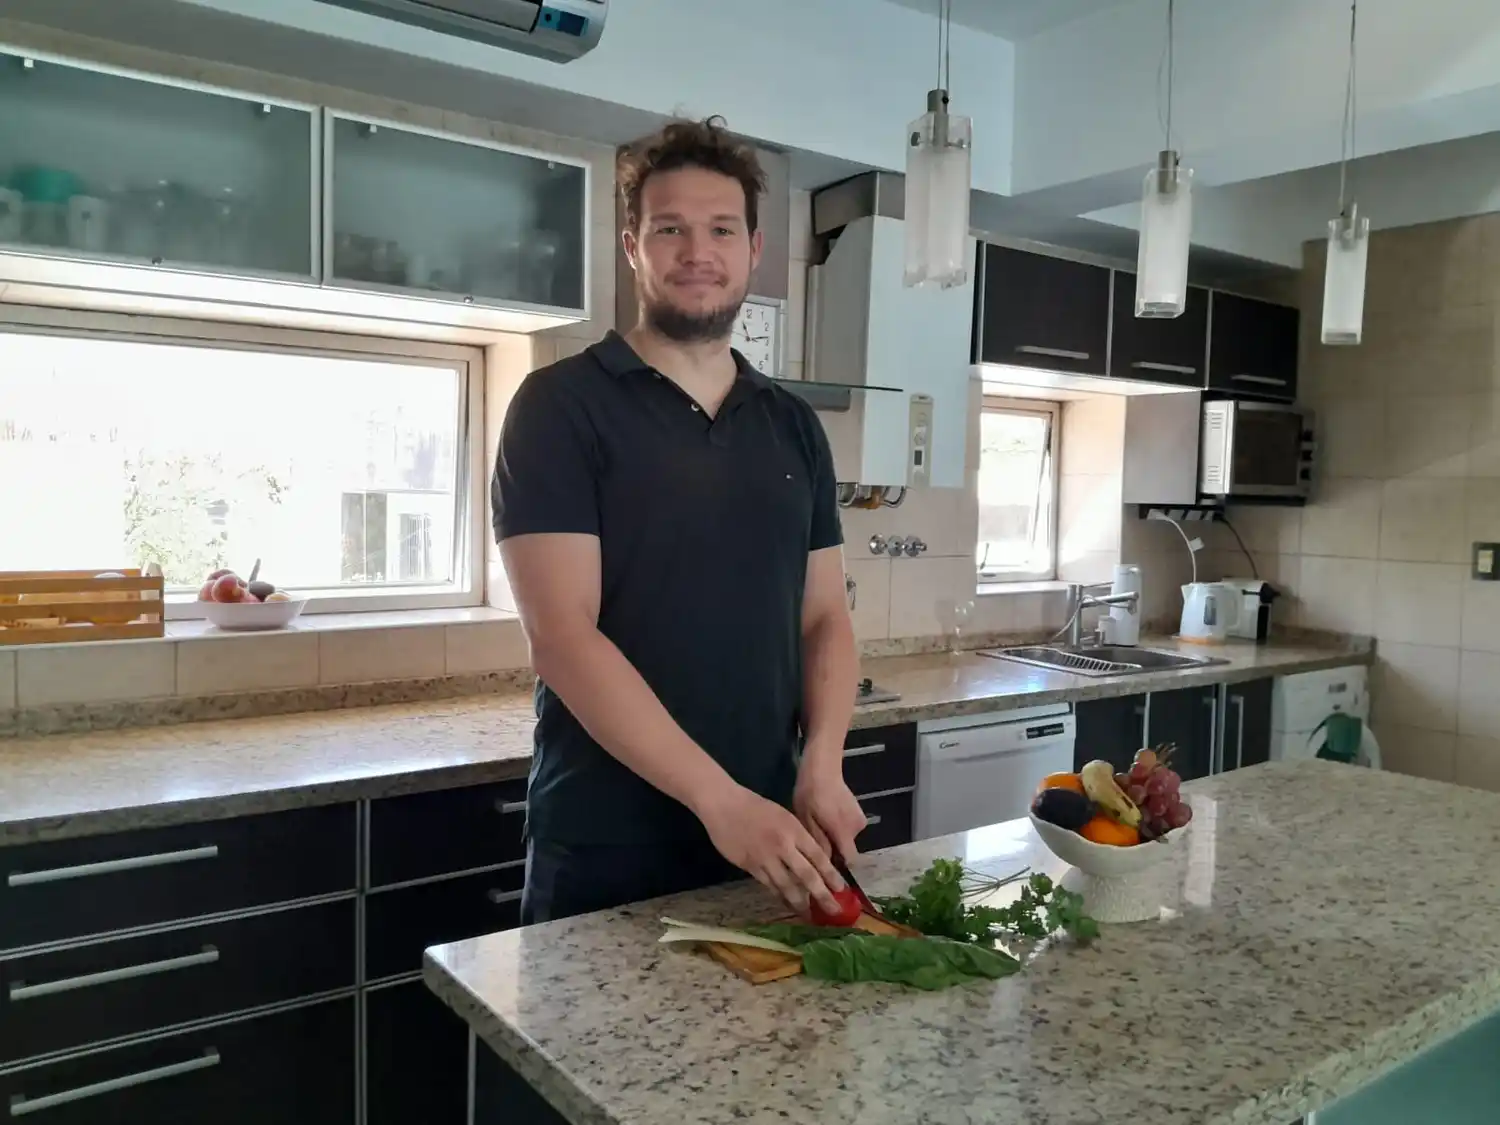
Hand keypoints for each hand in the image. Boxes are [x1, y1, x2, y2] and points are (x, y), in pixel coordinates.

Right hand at [695, 782, 844, 915]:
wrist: (725, 805)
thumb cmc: (755, 806)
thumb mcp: (783, 816)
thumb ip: (797, 837)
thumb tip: (812, 858)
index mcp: (794, 830)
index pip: (818, 857)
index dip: (831, 875)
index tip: (841, 890)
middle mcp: (783, 846)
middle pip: (807, 876)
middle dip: (822, 895)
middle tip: (834, 911)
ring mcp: (766, 858)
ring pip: (787, 886)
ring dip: (800, 902)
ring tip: (809, 915)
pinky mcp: (750, 867)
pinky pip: (769, 886)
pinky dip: (780, 896)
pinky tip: (786, 904)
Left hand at [793, 756, 867, 862]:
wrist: (823, 767)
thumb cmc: (810, 792)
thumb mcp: (806, 819)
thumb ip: (818, 842)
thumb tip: (824, 864)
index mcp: (843, 830)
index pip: (849, 860)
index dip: (838, 867)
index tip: (825, 870)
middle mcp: (856, 827)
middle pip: (847, 849)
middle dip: (833, 850)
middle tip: (815, 843)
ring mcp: (859, 818)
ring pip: (847, 838)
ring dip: (835, 838)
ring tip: (818, 827)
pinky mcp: (858, 811)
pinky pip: (848, 827)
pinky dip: (838, 828)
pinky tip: (825, 818)